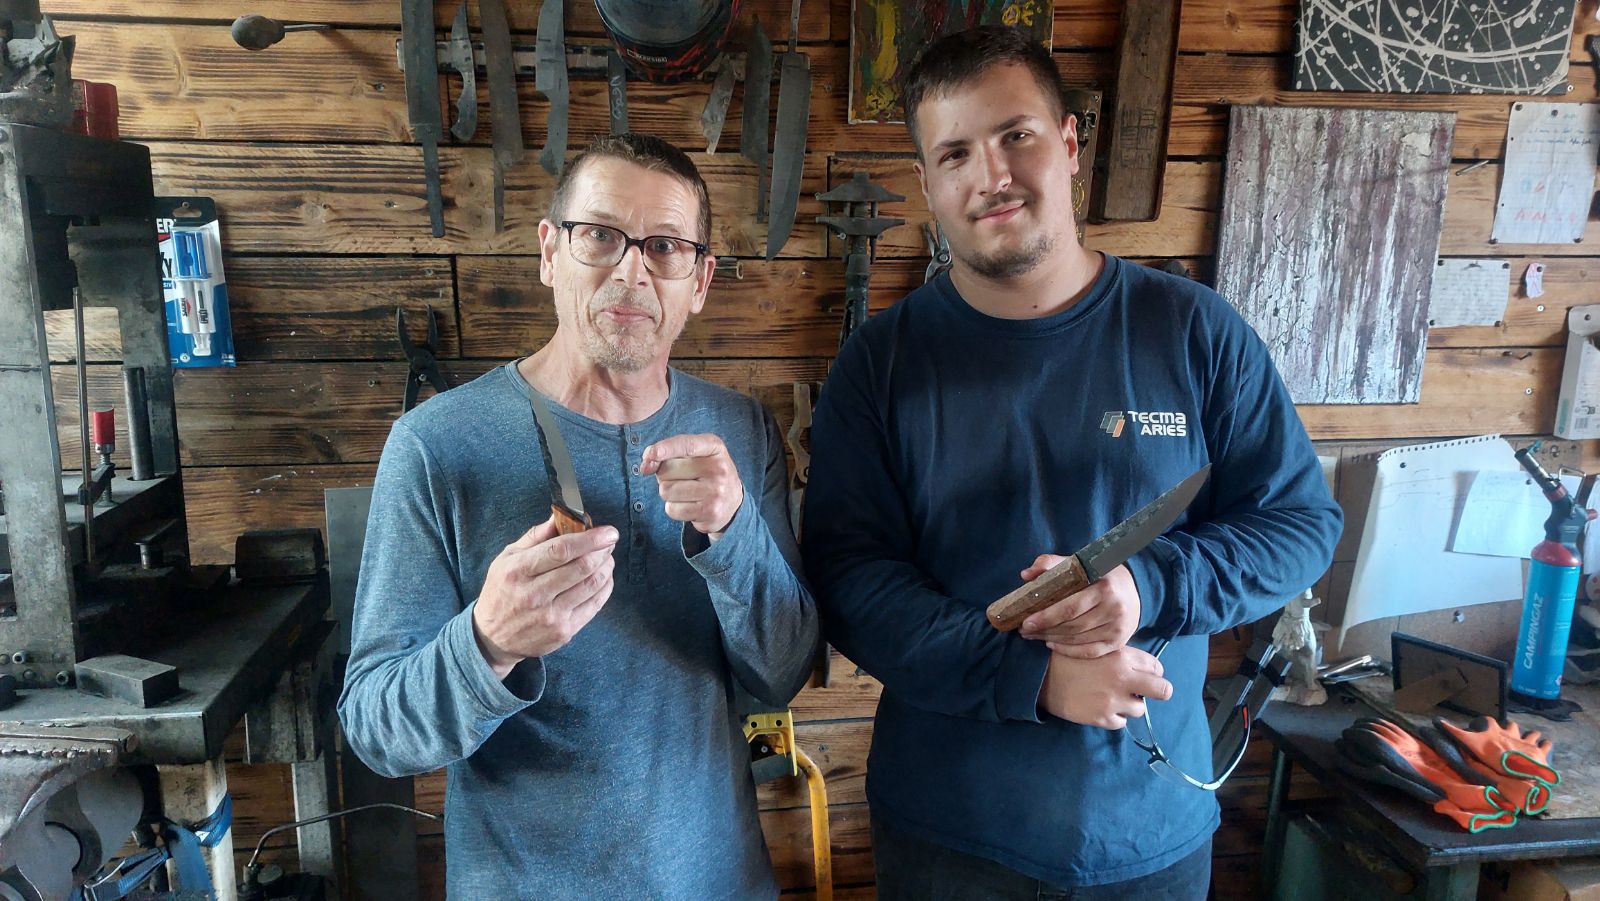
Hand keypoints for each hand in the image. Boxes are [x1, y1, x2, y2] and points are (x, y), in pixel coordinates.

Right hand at [471, 516, 618, 677]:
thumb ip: (536, 537)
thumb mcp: (507, 559)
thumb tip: (562, 516)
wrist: (493, 638)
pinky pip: (595, 605)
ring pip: (592, 585)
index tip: (608, 531)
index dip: (590, 539)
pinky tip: (604, 577)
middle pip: (582, 567)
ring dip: (606, 567)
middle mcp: (534, 594)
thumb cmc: (502, 591)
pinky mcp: (564, 632)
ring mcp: (551, 616)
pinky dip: (605, 587)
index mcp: (518, 571)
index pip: (561, 550)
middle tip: (609, 541)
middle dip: (603, 550)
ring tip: (606, 557)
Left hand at [640, 433, 743, 539]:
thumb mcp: (694, 455)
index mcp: (714, 446)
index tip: (651, 454)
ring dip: (670, 494)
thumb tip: (645, 466)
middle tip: (684, 479)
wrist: (732, 502)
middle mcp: (718, 468)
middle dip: (666, 476)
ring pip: (666, 491)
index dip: (665, 448)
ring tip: (688, 493)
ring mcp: (715, 491)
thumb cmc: (705, 474)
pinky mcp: (710, 512)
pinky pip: (672, 510)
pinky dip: (675, 508)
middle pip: (667, 470)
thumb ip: (668, 453)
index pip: (686, 444)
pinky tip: (691, 505)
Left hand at [1017, 558, 1140, 658]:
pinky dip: (1068, 651)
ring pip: (1078, 639)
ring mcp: (1118, 628)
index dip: (1046, 617)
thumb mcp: (1080, 564)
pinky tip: (1052, 644)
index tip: (1025, 621)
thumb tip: (1026, 575)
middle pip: (1073, 626)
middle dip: (1044, 629)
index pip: (1070, 607)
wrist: (1136, 589)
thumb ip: (1051, 564)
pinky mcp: (1118, 642)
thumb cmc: (1100, 576)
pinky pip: (1089, 652)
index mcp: (1104, 587)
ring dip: (1052, 639)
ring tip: (1034, 635)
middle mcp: (1115, 609)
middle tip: (1024, 630)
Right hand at [1038, 646, 1171, 729]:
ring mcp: (1113, 701)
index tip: (1140, 675)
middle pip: (1163, 690)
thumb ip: (1120, 656)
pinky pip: (1121, 723)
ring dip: (1129, 705)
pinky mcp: (1102, 718)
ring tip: (1112, 699)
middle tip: (1141, 692)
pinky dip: (1113, 717)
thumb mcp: (1096, 647)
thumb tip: (1140, 669)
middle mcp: (1122, 678)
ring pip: (1140, 709)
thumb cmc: (1067, 657)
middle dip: (1156, 691)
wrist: (1040, 676)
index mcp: (1122, 656)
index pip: (1156, 667)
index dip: (1150, 672)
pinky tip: (1100, 708)